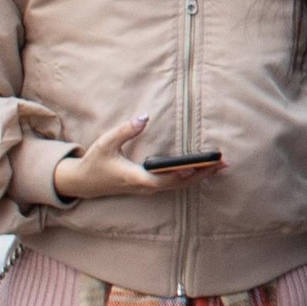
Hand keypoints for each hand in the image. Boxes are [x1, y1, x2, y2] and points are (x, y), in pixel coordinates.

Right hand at [48, 115, 219, 202]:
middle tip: (222, 163)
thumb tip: (145, 116)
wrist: (83, 183)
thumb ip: (125, 130)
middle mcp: (145, 187)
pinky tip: (204, 169)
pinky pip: (174, 184)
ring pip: (178, 186)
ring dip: (200, 176)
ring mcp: (148, 189)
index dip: (179, 175)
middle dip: (201, 174)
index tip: (196, 166)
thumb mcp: (106, 143)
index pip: (161, 179)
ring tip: (220, 165)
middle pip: (178, 184)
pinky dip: (190, 177)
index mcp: (135, 178)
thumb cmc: (95, 162)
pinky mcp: (149, 187)